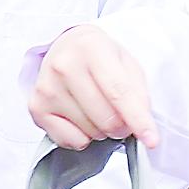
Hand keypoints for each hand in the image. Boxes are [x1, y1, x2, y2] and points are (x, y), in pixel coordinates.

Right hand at [29, 26, 158, 149]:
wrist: (66, 47)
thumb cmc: (100, 57)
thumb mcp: (127, 63)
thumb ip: (138, 93)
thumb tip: (142, 126)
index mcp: (91, 47)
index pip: (119, 93)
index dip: (138, 120)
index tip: (151, 140)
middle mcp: (64, 66)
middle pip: (106, 119)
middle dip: (122, 126)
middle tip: (122, 116)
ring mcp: (47, 88)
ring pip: (90, 133)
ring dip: (102, 130)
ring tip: (98, 109)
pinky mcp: (36, 107)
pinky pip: (71, 141)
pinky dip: (83, 137)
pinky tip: (80, 117)